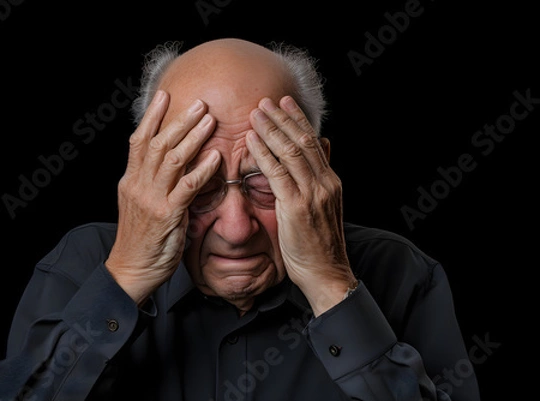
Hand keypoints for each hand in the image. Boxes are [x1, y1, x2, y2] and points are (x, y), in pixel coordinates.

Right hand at [105, 90, 220, 304]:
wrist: (131, 269)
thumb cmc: (140, 238)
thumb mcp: (139, 204)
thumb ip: (150, 182)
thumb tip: (167, 162)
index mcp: (130, 180)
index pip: (139, 141)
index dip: (152, 116)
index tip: (164, 95)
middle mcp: (138, 185)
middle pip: (159, 144)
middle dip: (179, 120)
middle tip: (199, 103)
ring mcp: (152, 199)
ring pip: (173, 159)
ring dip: (193, 137)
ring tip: (209, 120)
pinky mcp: (167, 215)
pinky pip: (187, 187)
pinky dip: (202, 170)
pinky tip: (216, 157)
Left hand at [246, 96, 356, 315]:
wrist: (326, 273)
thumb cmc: (319, 244)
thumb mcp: (325, 207)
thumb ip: (322, 178)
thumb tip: (324, 149)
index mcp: (331, 182)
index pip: (314, 143)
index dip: (298, 120)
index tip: (285, 102)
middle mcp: (324, 183)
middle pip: (303, 141)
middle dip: (283, 118)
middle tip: (266, 100)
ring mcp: (312, 194)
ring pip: (290, 152)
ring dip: (271, 130)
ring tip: (256, 113)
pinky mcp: (296, 207)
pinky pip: (276, 174)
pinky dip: (263, 154)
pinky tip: (251, 141)